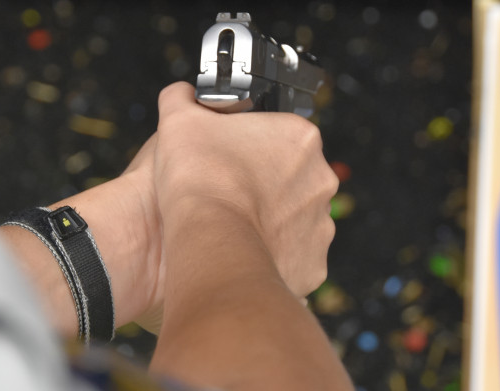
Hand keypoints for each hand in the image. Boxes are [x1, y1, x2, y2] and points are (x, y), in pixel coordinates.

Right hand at [151, 82, 337, 296]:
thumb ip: (182, 99)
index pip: (279, 134)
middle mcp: (321, 179)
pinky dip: (273, 254)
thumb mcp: (179, 121)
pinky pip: (294, 255)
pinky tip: (246, 250)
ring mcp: (320, 223)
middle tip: (229, 190)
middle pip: (291, 176)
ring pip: (294, 217)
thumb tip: (182, 95)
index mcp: (301, 137)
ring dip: (271, 219)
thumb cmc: (199, 181)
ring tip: (234, 223)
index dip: (250, 144)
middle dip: (264, 183)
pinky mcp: (312, 262)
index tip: (229, 156)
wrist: (209, 243)